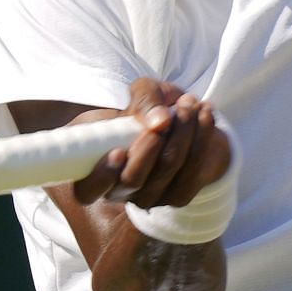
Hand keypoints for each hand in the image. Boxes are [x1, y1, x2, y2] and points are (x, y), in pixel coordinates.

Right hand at [70, 78, 230, 210]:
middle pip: (133, 180)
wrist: (180, 119)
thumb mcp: (142, 93)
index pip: (86, 190)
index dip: (101, 176)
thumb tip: (160, 121)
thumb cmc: (148, 108)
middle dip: (152, 144)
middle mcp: (119, 190)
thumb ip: (144, 100)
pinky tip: (205, 113)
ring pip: (166, 171)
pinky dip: (202, 139)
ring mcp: (149, 197)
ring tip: (189, 103)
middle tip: (167, 115)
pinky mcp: (178, 196)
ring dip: (183, 134)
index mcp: (95, 169)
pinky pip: (192, 174)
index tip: (118, 150)